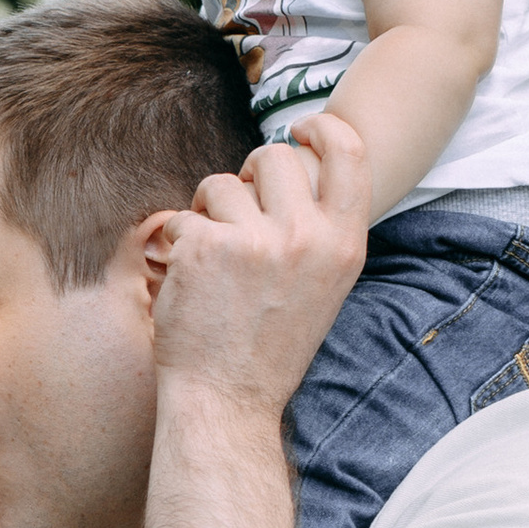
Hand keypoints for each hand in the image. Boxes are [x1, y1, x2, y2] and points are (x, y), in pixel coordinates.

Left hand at [144, 113, 369, 416]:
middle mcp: (307, 237)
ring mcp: (255, 241)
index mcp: (344, 244)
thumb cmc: (270, 345)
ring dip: (209, 210)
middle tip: (238, 212)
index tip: (299, 127)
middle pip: (274, 156)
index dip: (321, 128)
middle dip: (249, 175)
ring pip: (222, 183)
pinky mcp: (205, 248)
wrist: (228, 399)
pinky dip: (179, 243)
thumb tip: (298, 164)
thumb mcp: (322, 285)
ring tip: (213, 257)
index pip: (349, 151)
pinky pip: (184, 216)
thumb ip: (319, 228)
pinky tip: (190, 282)